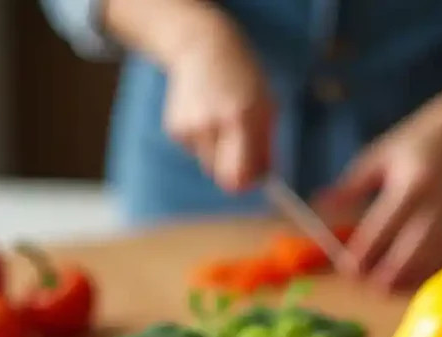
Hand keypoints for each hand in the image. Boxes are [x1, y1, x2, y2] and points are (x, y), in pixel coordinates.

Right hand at [162, 15, 274, 191]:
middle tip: (241, 151)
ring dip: (219, 152)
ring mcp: (190, 127)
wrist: (202, 47)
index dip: (246, 184)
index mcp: (239, 118)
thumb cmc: (242, 77)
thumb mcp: (266, 105)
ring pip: (209, 163)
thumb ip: (267, 145)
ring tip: (221, 122)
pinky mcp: (175, 129)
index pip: (239, 174)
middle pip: (223, 176)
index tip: (252, 180)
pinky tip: (204, 114)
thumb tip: (265, 177)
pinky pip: (195, 151)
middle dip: (234, 171)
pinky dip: (203, 140)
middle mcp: (211, 124)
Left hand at [318, 103, 441, 289]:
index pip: (383, 227)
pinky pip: (437, 257)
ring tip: (381, 291)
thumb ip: (350, 185)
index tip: (348, 269)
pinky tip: (402, 283)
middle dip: (386, 273)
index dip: (365, 251)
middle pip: (409, 250)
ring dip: (404, 278)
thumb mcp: (378, 157)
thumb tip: (318, 206)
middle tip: (363, 286)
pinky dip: (420, 272)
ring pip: (426, 259)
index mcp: (411, 185)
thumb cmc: (414, 142)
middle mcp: (434, 206)